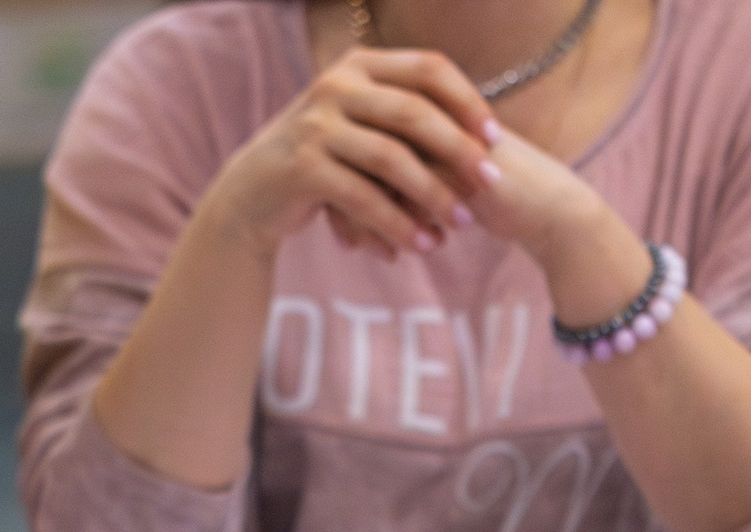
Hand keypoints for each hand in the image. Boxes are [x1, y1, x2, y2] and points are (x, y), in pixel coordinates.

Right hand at [202, 48, 497, 260]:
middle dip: (458, 151)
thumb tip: (483, 128)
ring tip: (462, 225)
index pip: (428, 69)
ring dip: (433, 195)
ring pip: (391, 159)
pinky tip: (420, 246)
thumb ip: (406, 115)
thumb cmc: (326, 161)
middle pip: (414, 113)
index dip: (467, 101)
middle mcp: (335, 84)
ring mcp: (315, 124)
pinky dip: (397, 224)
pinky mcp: (303, 167)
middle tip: (491, 184)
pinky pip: (363, 198)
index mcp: (359, 65)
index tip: (496, 138)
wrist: (254, 194)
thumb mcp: (362, 125)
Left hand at [326, 114, 642, 324]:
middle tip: (341, 236)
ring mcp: (440, 140)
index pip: (362, 137)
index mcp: (425, 112)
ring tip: (363, 248)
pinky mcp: (453, 170)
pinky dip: (388, 228)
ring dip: (362, 216)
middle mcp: (429, 118)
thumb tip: (356, 197)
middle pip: (360, 151)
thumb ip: (406, 180)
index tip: (334, 212)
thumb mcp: (444, 187)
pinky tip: (389, 254)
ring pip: (375, 174)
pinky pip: (399, 197)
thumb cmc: (498, 200)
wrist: (552, 211)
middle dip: (343, 198)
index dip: (343, 176)